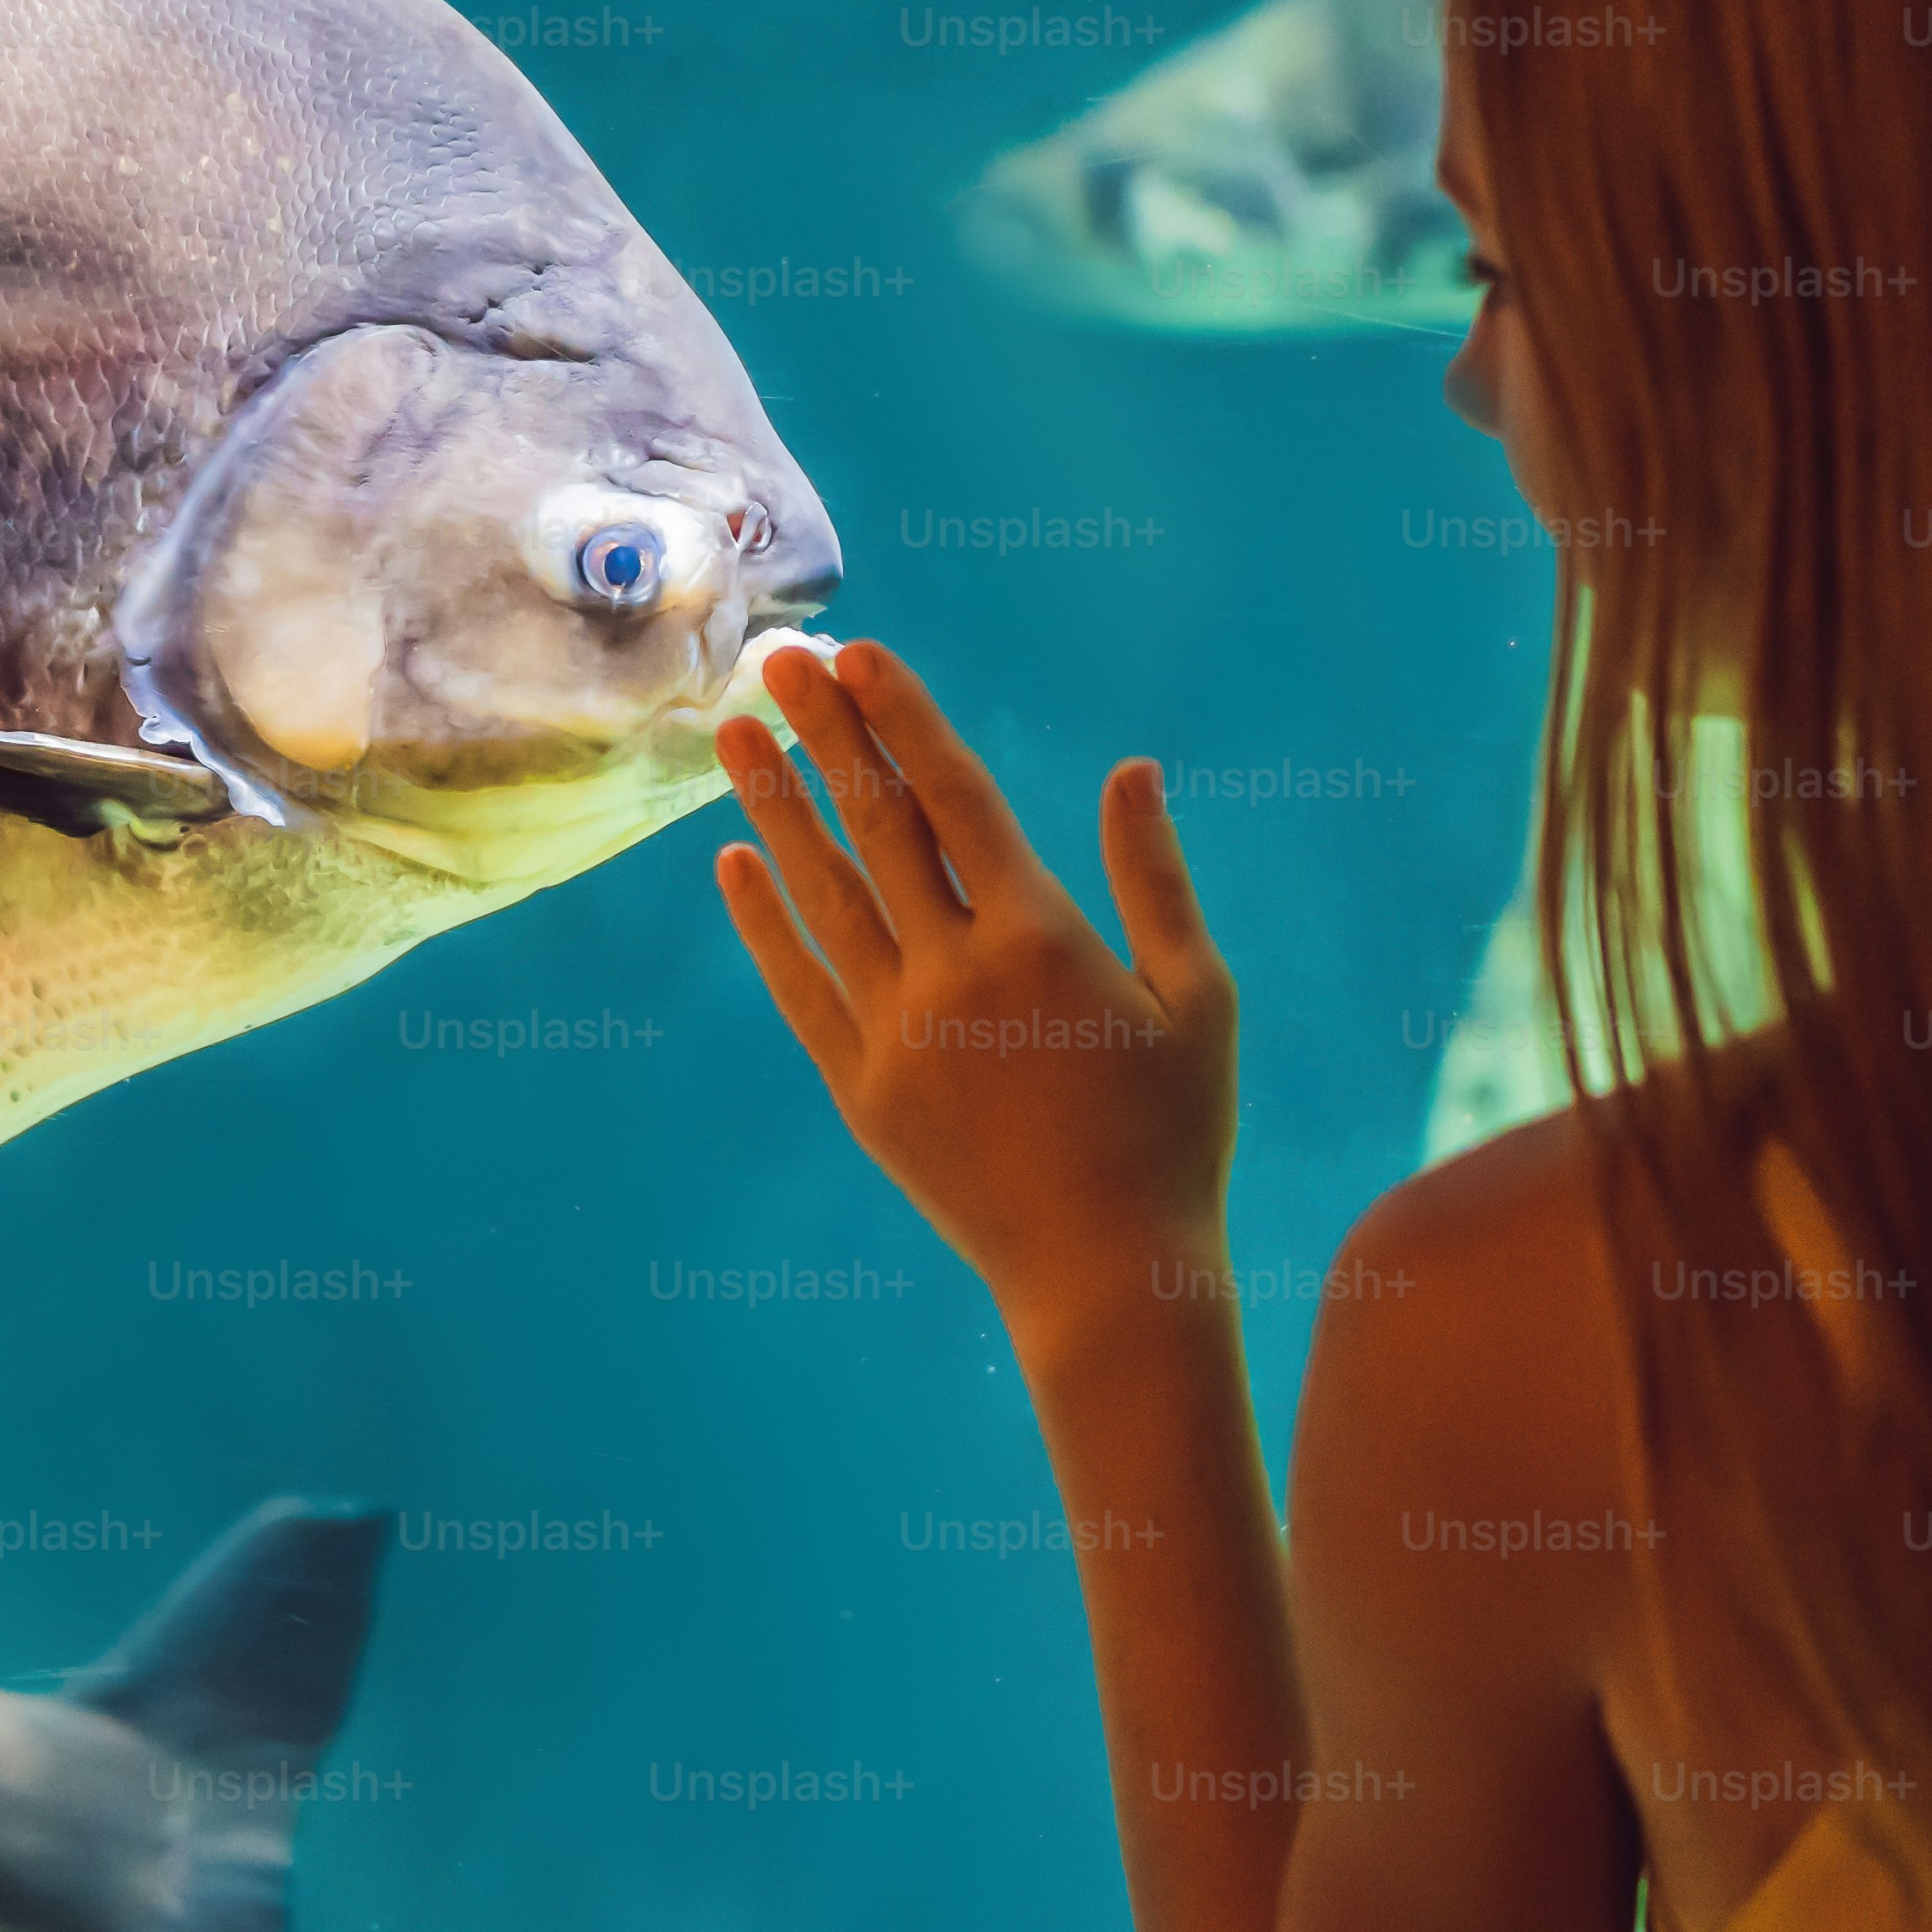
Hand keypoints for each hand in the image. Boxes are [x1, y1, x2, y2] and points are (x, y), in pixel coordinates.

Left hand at [710, 642, 1237, 1341]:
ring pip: (822, 895)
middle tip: (781, 658)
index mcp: (1042, 939)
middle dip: (826, 733)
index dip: (903, 719)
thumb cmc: (1174, 1134)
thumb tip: (1132, 770)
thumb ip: (1156, 879)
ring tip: (734, 733)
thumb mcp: (1198, 999)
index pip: (954, 798)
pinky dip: (764, 922)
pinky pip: (799, 986)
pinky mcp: (862, 1091)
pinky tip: (733, 863)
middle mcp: (955, 975)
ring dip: (774, 807)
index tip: (861, 654)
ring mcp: (897, 1035)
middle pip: (875, 826)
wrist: (1104, 1277)